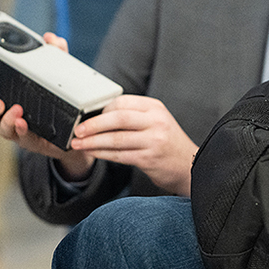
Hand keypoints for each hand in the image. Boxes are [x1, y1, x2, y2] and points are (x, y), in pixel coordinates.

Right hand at [0, 32, 95, 179]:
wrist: (77, 126)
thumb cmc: (59, 98)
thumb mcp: (58, 72)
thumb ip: (56, 53)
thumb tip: (51, 38)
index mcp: (6, 101)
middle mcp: (7, 118)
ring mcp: (19, 131)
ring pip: (2, 130)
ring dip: (6, 120)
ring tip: (16, 110)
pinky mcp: (34, 140)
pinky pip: (23, 139)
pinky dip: (22, 130)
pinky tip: (25, 123)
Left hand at [68, 96, 198, 196]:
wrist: (190, 166)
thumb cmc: (168, 144)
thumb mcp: (156, 122)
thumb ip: (134, 117)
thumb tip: (99, 117)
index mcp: (155, 107)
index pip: (122, 102)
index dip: (102, 110)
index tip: (87, 117)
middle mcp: (156, 121)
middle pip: (117, 118)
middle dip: (93, 125)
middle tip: (78, 130)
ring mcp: (154, 140)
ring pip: (116, 138)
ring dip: (93, 142)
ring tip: (78, 144)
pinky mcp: (149, 158)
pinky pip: (119, 155)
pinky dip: (102, 154)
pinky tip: (92, 153)